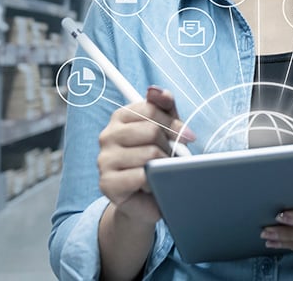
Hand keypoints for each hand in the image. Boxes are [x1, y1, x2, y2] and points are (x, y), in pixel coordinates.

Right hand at [97, 87, 195, 225]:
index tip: (188, 136)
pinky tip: (153, 185)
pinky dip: (155, 182)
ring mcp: (104, 159)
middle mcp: (107, 135)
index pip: (150, 108)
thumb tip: (155, 90)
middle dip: (170, 146)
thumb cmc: (156, 161)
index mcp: (120, 117)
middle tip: (174, 158)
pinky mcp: (107, 183)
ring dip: (164, 166)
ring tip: (162, 172)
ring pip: (149, 154)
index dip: (174, 123)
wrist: (146, 201)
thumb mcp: (166, 130)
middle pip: (152, 130)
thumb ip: (164, 107)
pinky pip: (142, 177)